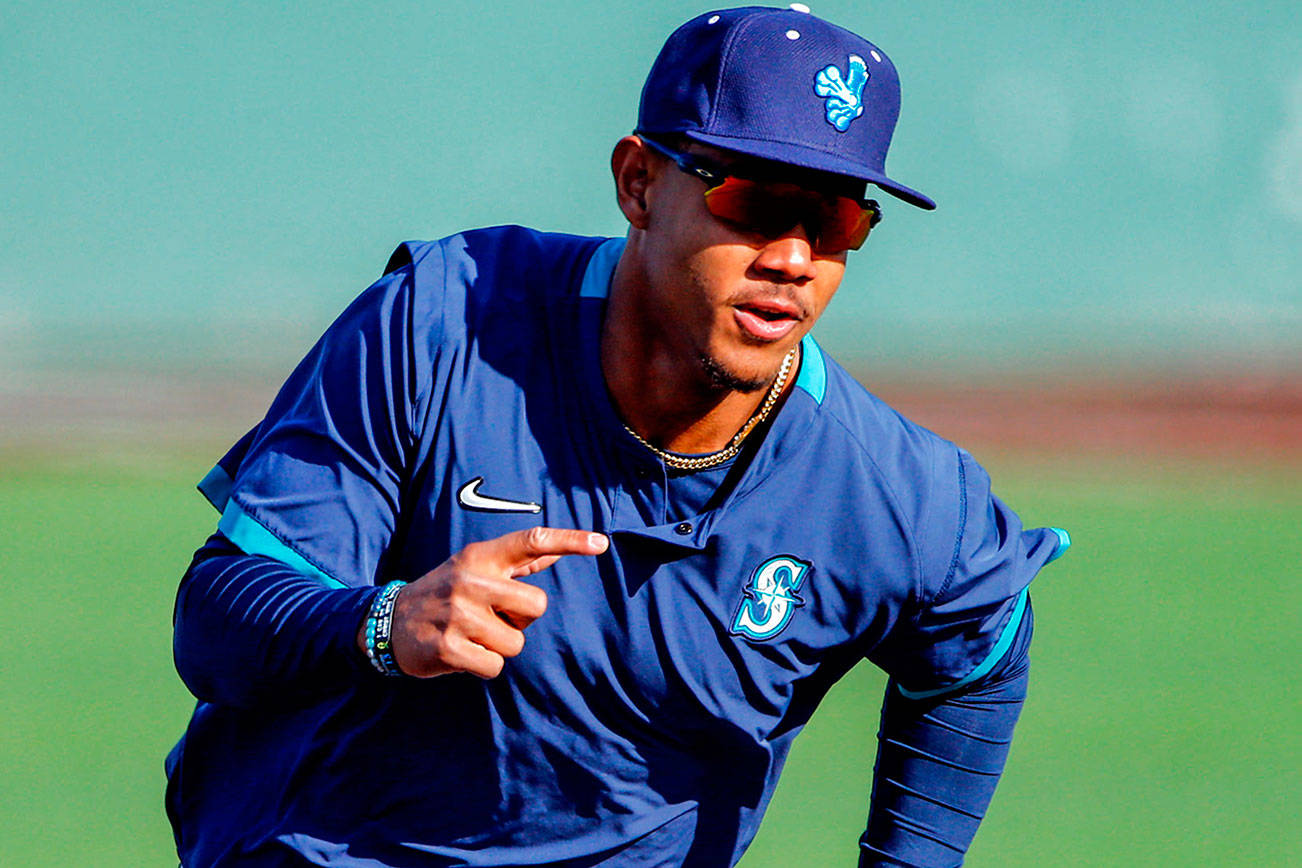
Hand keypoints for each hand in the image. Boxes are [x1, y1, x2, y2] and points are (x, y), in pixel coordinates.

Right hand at [359, 527, 608, 678]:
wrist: (389, 623)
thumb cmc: (444, 594)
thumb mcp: (473, 568)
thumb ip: (514, 562)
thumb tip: (554, 550)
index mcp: (480, 557)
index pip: (532, 541)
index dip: (570, 540)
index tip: (601, 543)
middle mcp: (470, 579)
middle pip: (537, 605)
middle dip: (521, 619)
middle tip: (492, 618)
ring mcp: (458, 614)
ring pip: (516, 643)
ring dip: (499, 646)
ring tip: (471, 635)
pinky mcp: (449, 647)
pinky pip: (495, 667)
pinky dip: (484, 666)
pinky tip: (462, 653)